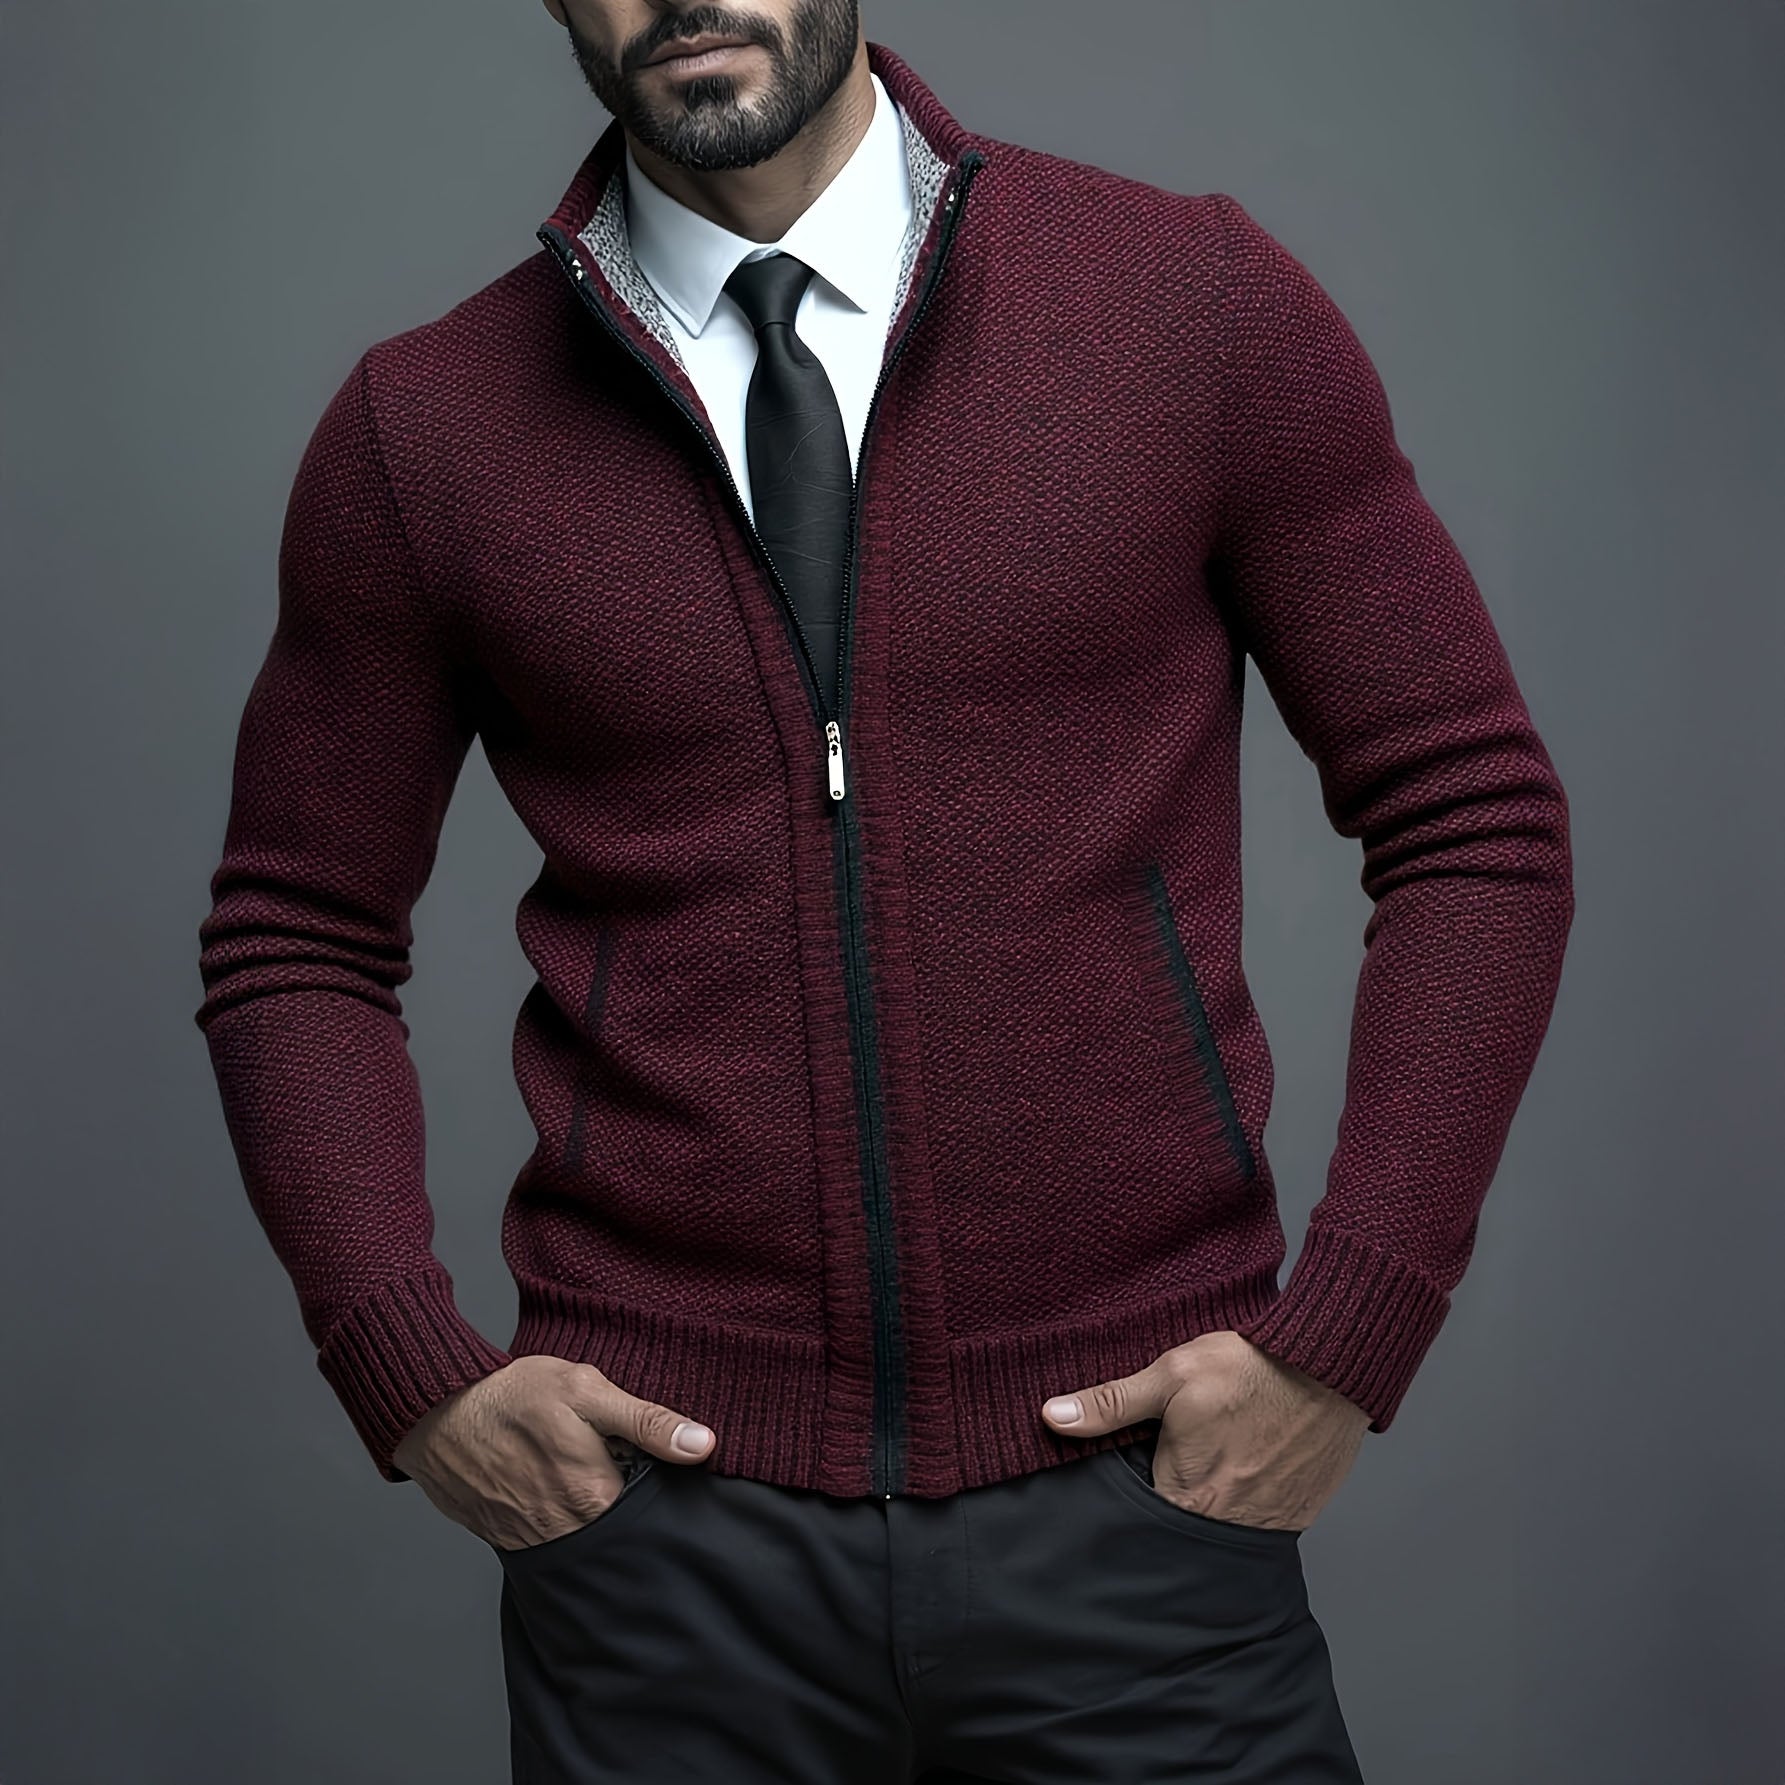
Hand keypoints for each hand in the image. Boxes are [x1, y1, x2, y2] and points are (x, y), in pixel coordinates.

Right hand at [391, 1355, 716, 1550]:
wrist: (436, 1414)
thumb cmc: (513, 1397)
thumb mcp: (587, 1391)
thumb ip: (647, 1422)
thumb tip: (704, 1446)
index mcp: (596, 1497)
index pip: (651, 1502)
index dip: (653, 1475)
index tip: (639, 1454)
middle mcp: (568, 1532)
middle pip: (618, 1523)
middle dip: (621, 1496)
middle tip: (602, 1456)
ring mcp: (534, 1542)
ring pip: (584, 1534)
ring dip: (587, 1509)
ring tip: (569, 1467)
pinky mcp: (507, 1541)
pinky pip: (548, 1538)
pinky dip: (553, 1516)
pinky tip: (543, 1482)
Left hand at [1040, 1330, 1367, 1531]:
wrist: (1334, 1366)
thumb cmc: (1253, 1369)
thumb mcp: (1172, 1375)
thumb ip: (1113, 1403)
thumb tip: (1053, 1417)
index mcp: (1187, 1496)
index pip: (1140, 1519)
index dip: (1127, 1503)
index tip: (1124, 1479)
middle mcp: (1228, 1524)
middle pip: (1179, 1527)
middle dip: (1167, 1505)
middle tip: (1169, 1464)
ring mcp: (1269, 1524)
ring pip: (1219, 1526)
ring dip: (1211, 1502)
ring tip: (1209, 1464)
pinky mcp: (1299, 1511)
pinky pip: (1259, 1518)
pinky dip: (1248, 1498)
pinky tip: (1243, 1464)